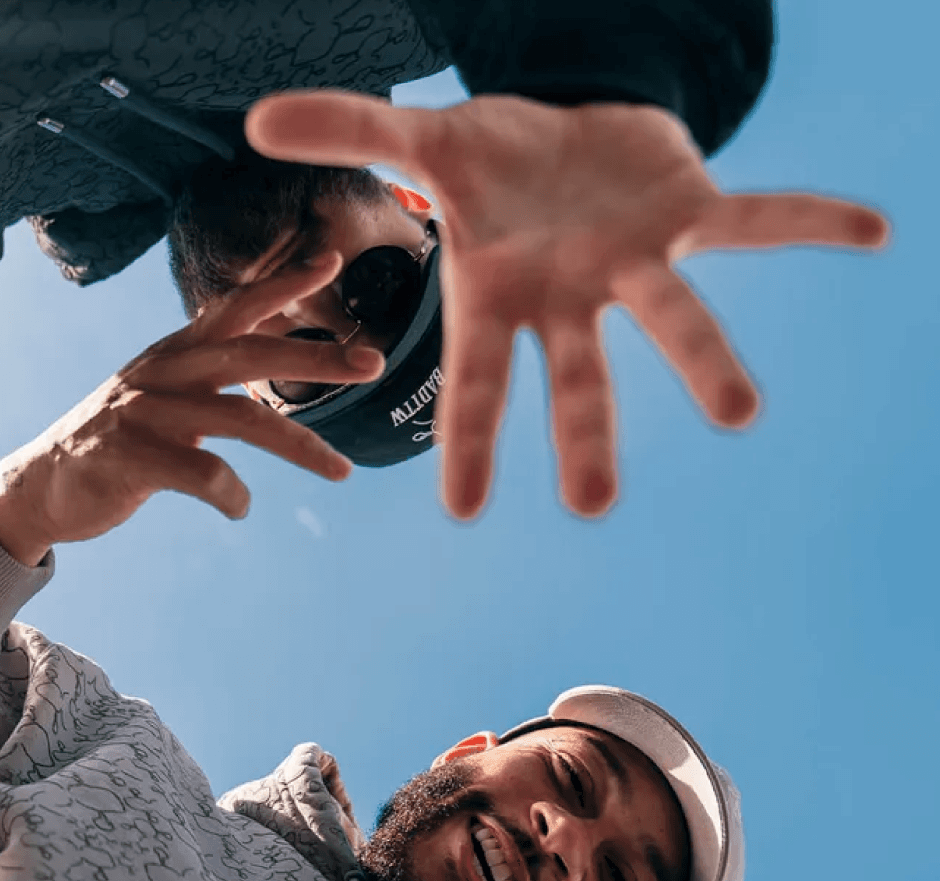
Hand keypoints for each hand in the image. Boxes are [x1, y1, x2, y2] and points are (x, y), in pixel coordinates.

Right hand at [0, 252, 385, 564]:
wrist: (40, 485)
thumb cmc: (118, 440)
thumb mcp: (162, 392)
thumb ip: (210, 370)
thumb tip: (275, 347)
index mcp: (174, 353)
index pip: (234, 307)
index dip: (282, 282)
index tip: (332, 260)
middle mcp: (161, 373)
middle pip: (249, 354)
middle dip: (315, 358)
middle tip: (372, 364)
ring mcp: (144, 414)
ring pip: (238, 419)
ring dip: (300, 445)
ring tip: (342, 470)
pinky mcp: (129, 458)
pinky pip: (200, 473)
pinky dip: (232, 494)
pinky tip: (241, 508)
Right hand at [246, 91, 890, 518]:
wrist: (560, 130)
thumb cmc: (484, 158)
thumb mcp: (418, 136)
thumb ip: (347, 130)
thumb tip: (254, 120)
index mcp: (499, 295)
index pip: (477, 378)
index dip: (472, 440)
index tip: (464, 512)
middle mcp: (569, 299)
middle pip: (578, 378)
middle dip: (586, 437)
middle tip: (591, 505)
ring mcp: (633, 264)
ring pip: (673, 319)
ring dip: (706, 363)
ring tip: (738, 413)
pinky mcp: (688, 214)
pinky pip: (756, 219)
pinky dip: (809, 221)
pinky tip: (873, 230)